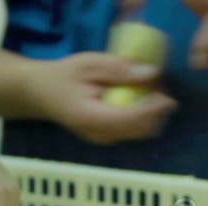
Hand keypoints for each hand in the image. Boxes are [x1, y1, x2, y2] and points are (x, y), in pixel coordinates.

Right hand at [24, 52, 177, 143]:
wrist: (42, 94)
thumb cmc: (64, 76)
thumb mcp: (89, 64)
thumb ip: (119, 69)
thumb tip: (150, 73)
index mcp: (93, 118)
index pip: (131, 120)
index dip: (153, 109)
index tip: (166, 94)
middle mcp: (101, 135)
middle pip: (141, 130)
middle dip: (157, 111)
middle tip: (160, 87)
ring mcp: (105, 139)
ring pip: (140, 132)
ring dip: (152, 113)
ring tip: (150, 90)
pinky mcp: (108, 137)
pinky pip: (133, 130)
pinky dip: (143, 115)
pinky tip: (139, 98)